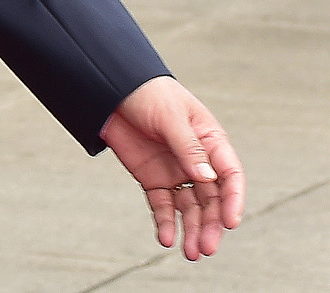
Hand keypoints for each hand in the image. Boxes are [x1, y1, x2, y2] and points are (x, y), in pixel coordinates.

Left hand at [101, 75, 243, 258]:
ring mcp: (175, 172)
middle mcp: (197, 162)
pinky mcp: (152, 179)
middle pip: (211, 200)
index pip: (230, 176)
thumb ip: (187, 147)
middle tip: (208, 248)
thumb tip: (206, 177)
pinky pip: (162, 205)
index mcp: (211, 142)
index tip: (230, 222)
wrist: (110, 88)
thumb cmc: (148, 93)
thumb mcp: (170, 116)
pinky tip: (166, 239)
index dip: (233, 200)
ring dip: (192, 230)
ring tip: (192, 253)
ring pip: (189, 208)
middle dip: (211, 225)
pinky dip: (165, 223)